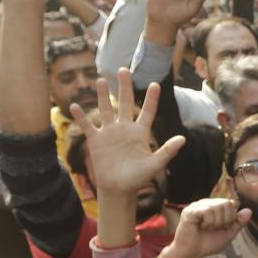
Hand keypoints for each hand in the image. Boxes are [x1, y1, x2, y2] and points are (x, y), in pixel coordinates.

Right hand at [68, 68, 184, 195]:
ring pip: (106, 110)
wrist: (119, 188)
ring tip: (101, 80)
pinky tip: (75, 105)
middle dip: (124, 87)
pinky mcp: (96, 141)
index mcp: (141, 132)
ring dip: (103, 96)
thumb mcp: (155, 164)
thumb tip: (183, 139)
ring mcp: (109, 133)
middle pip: (125, 103)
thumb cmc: (138, 177)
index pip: (147, 111)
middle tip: (123, 70)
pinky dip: (81, 117)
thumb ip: (167, 151)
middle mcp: (125, 128)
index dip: (151, 99)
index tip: (155, 84)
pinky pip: (88, 126)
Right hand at [170, 198, 252, 257]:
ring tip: (206, 228)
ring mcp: (198, 205)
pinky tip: (200, 226)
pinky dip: (207, 222)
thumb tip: (249, 211)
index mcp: (216, 207)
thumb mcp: (228, 234)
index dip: (231, 217)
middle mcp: (207, 203)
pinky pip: (207, 211)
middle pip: (227, 203)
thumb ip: (239, 223)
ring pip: (218, 207)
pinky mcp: (190, 210)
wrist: (192, 253)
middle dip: (224, 220)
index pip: (232, 203)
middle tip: (214, 228)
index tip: (222, 227)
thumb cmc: (208, 243)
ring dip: (215, 223)